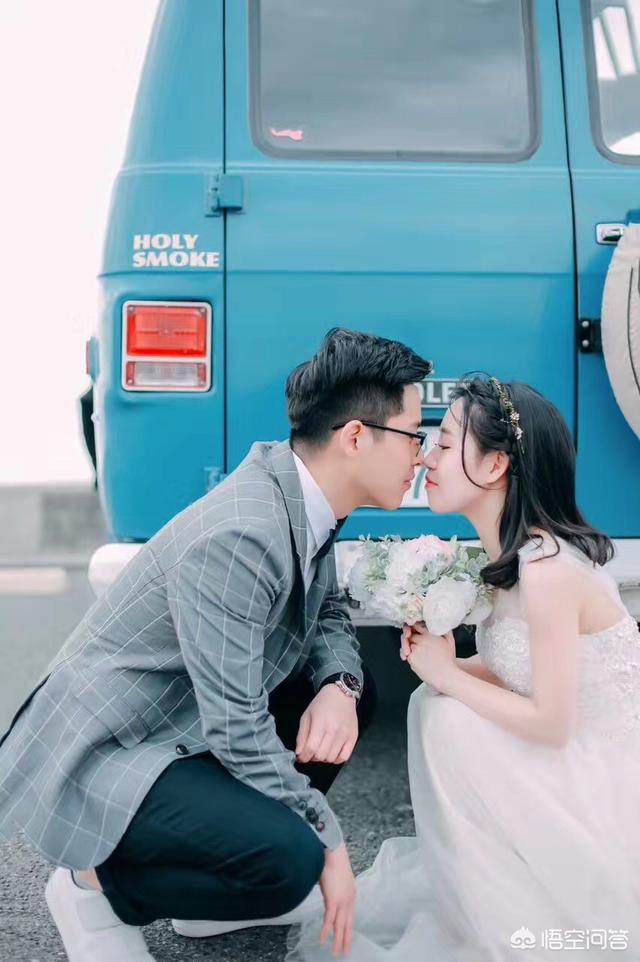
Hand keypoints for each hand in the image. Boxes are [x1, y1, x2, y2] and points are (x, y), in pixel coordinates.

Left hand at [296, 685, 358, 764]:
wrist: (341, 694)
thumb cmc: (322, 704)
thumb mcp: (306, 716)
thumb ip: (301, 736)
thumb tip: (299, 753)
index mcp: (320, 723)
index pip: (311, 748)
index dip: (303, 756)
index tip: (301, 757)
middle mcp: (334, 730)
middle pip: (321, 755)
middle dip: (312, 757)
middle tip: (311, 751)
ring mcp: (345, 734)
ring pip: (331, 758)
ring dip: (323, 758)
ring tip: (321, 749)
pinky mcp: (353, 737)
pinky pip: (344, 757)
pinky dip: (336, 759)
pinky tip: (332, 752)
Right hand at [319, 842, 355, 956]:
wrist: (333, 851)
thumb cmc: (332, 860)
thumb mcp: (336, 878)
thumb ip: (334, 889)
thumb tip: (329, 895)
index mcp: (351, 893)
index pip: (350, 916)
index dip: (348, 928)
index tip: (347, 938)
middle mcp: (349, 899)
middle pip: (348, 924)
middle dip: (346, 939)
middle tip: (345, 953)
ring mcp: (342, 900)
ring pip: (340, 925)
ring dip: (338, 940)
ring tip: (336, 953)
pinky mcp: (333, 899)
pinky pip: (329, 919)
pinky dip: (326, 930)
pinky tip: (323, 940)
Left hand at [402, 623, 457, 692]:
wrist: (446, 676)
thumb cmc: (449, 661)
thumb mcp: (450, 642)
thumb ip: (445, 631)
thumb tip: (441, 624)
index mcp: (430, 634)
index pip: (416, 625)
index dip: (414, 628)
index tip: (413, 630)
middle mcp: (422, 640)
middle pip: (410, 635)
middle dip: (409, 637)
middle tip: (410, 640)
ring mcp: (415, 649)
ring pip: (406, 644)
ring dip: (408, 646)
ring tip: (415, 652)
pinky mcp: (411, 658)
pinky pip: (404, 653)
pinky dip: (407, 655)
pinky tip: (415, 658)